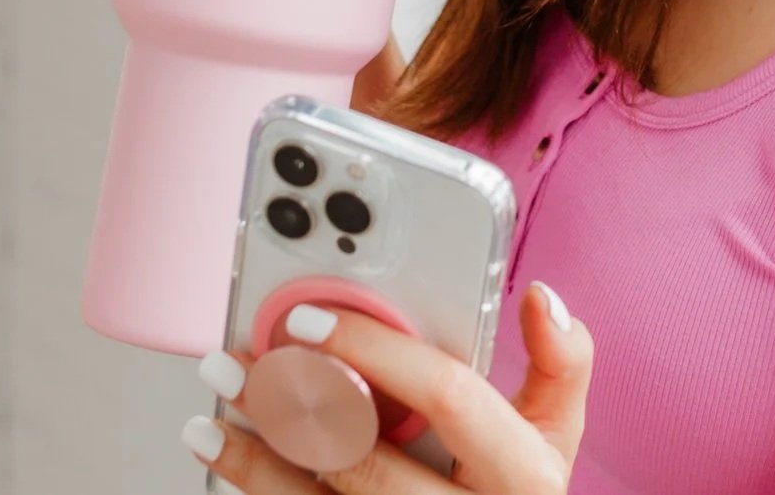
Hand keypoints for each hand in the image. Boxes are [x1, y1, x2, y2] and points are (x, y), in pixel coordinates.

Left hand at [184, 283, 592, 491]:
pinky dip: (261, 493)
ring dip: (256, 461)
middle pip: (366, 460)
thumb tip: (542, 297)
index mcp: (523, 474)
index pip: (447, 395)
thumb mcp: (556, 433)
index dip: (374, 350)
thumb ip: (561, 362)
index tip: (308, 318)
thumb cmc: (513, 492)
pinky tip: (228, 458)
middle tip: (237, 361)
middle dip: (292, 405)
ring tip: (213, 413)